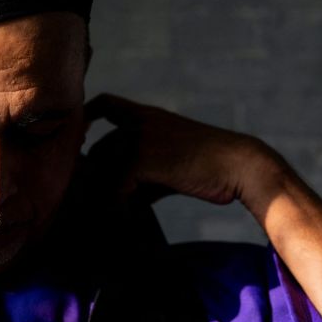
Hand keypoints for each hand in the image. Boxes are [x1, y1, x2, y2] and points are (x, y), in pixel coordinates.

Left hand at [83, 93, 277, 206]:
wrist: (239, 165)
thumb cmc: (207, 170)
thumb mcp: (167, 165)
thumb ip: (138, 174)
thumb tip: (110, 199)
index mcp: (147, 116)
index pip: (107, 104)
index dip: (88, 115)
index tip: (82, 135)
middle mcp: (139, 122)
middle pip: (98, 151)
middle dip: (97, 179)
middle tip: (105, 205)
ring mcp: (138, 137)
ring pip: (103, 172)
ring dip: (106, 197)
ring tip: (119, 215)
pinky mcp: (141, 158)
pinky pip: (115, 188)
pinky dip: (118, 206)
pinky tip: (129, 217)